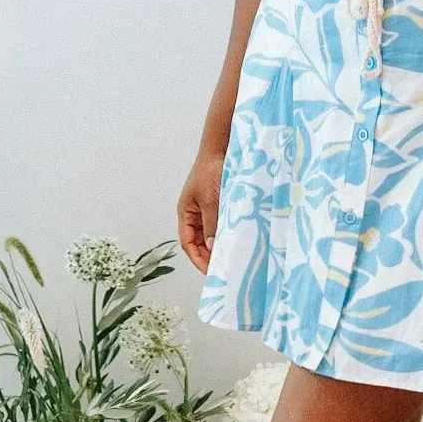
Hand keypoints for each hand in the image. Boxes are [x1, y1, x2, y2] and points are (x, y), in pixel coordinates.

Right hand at [177, 147, 224, 273]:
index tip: (210, 272)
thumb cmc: (211, 172)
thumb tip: (212, 248)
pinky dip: (227, 234)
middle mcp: (194, 213)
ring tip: (231, 258)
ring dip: (219, 245)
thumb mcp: (211, 201)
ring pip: (211, 234)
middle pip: (198, 241)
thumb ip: (212, 225)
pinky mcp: (219, 204)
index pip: (188, 243)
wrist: (221, 149)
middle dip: (209, 256)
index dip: (197, 259)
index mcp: (186, 212)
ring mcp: (207, 209)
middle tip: (223, 269)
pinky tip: (236, 240)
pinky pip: (221, 224)